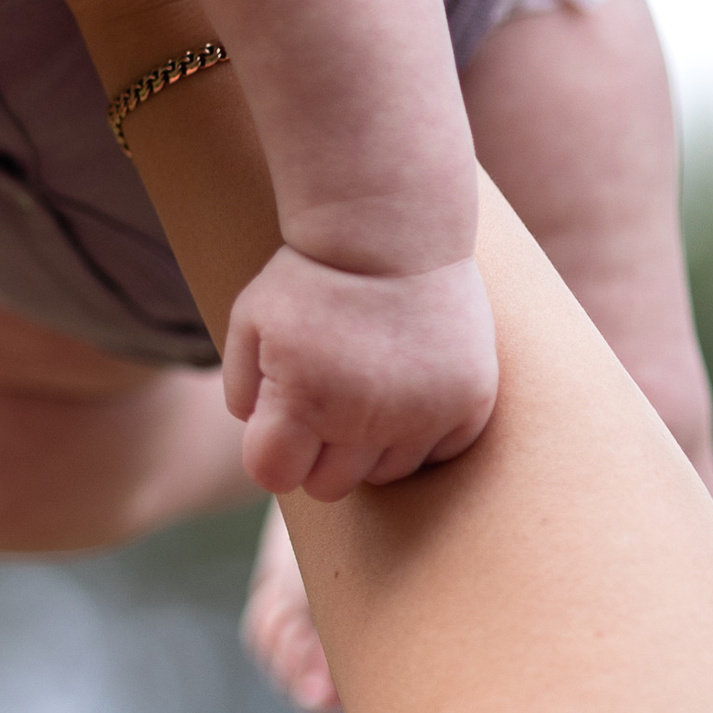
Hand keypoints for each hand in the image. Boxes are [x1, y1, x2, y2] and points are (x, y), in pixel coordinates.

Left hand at [221, 246, 497, 499]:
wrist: (394, 227)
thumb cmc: (312, 275)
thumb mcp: (250, 323)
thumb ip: (242, 390)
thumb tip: (260, 436)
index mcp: (304, 401)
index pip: (273, 475)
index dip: (270, 450)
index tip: (280, 417)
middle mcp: (366, 419)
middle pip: (329, 485)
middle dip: (317, 452)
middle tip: (325, 399)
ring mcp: (425, 414)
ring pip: (387, 474)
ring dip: (371, 446)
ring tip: (368, 388)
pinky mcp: (470, 403)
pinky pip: (440, 453)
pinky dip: (424, 433)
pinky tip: (410, 387)